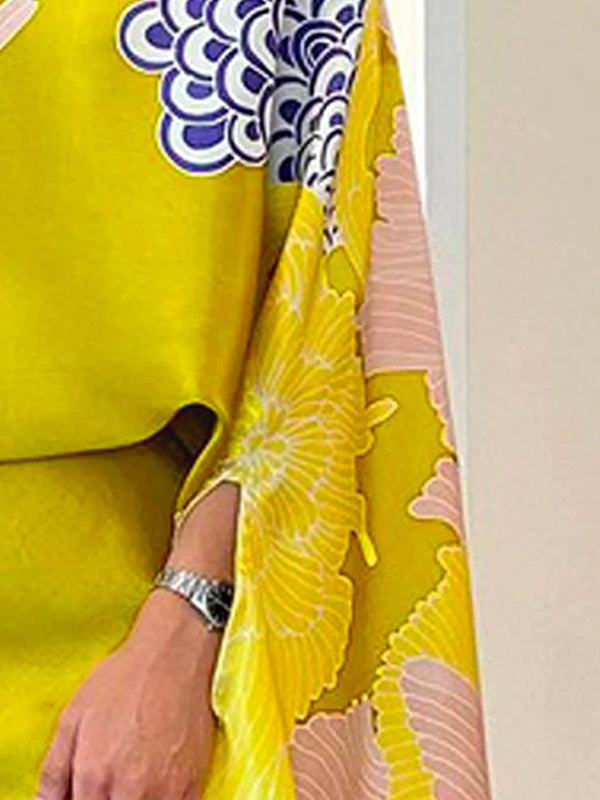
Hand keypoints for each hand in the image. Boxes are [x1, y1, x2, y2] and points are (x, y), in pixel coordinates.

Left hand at [34, 587, 220, 799]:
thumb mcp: (73, 718)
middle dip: (108, 799)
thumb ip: (54, 773)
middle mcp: (130, 790)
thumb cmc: (126, 679)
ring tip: (134, 776)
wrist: (175, 655)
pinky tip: (156, 782)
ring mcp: (165, 791)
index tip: (89, 791)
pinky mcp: (192, 785)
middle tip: (111, 779)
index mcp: (94, 776)